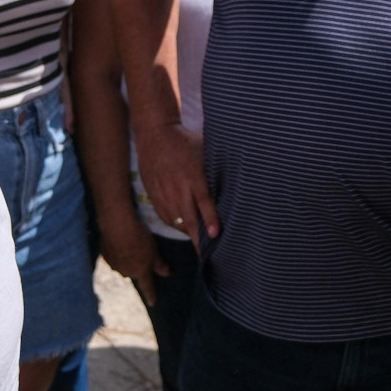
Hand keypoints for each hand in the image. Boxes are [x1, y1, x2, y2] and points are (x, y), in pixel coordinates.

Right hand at [98, 211, 169, 305]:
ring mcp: (114, 266)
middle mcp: (127, 273)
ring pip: (122, 265)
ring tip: (128, 244)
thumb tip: (169, 274)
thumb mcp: (155, 251)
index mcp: (141, 272)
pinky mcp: (104, 257)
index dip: (151, 295)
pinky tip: (118, 242)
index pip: (147, 287)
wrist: (118, 227)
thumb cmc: (140, 239)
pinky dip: (116, 252)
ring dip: (125, 259)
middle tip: (139, 252)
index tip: (153, 303)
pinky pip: (113, 257)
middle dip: (136, 266)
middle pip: (133, 272)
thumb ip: (160, 265)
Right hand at [135, 122, 218, 245]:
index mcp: (194, 174)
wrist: (155, 135)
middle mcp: (178, 186)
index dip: (211, 219)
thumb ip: (215, 170)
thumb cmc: (186, 142)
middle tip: (208, 255)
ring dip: (189, 233)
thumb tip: (236, 183)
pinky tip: (185, 229)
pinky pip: (166, 217)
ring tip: (200, 245)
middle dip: (199, 238)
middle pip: (190, 218)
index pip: (204, 201)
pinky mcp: (154, 195)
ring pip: (177, 220)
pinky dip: (176, 225)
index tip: (215, 234)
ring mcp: (164, 192)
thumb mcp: (205, 150)